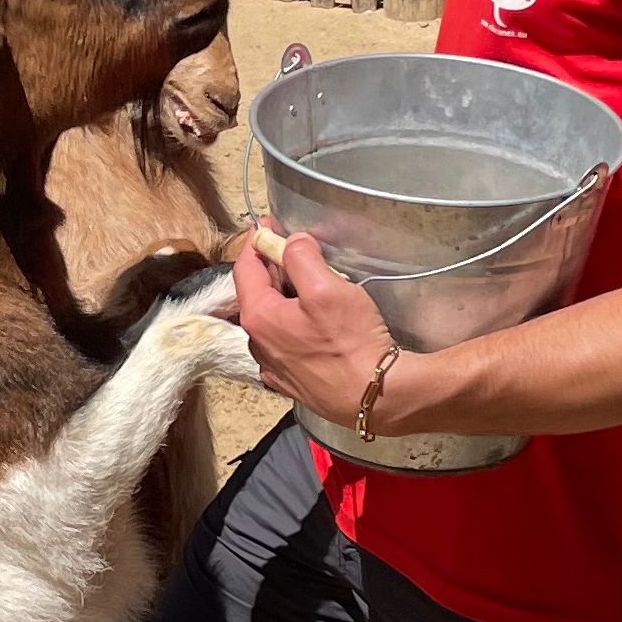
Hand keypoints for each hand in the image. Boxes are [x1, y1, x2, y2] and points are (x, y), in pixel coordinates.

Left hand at [233, 231, 395, 427]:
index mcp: (259, 317)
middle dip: (272, 269)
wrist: (376, 398)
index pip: (244, 268)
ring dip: (283, 298)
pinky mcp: (291, 384)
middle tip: (295, 250)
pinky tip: (312, 324)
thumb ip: (301, 257)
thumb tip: (289, 242)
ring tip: (308, 285)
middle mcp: (257, 344)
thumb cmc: (352, 342)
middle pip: (257, 294)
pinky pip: (284, 344)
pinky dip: (292, 325)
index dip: (257, 241)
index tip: (270, 224)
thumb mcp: (327, 287)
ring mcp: (272, 368)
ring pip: (272, 320)